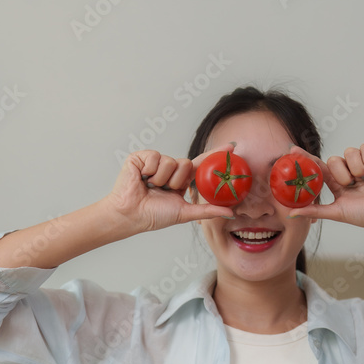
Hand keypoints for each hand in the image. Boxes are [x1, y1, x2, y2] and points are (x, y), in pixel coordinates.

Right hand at [103, 147, 234, 234]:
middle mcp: (170, 168)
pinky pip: (155, 157)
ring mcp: (156, 161)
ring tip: (151, 187)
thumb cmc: (153, 216)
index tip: (233, 147)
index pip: (202, 164)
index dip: (216, 155)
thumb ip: (207, 210)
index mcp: (181, 180)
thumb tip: (231, 212)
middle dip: (177, 181)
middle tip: (164, 191)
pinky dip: (149, 171)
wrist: (130, 215)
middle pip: (186, 163)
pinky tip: (142, 179)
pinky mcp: (141, 157)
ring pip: (171, 161)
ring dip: (162, 179)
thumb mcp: (185, 213)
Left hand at [290, 143, 363, 239]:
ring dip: (356, 168)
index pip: (318, 166)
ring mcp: (362, 163)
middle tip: (351, 185)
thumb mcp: (336, 212)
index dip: (306, 158)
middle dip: (341, 173)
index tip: (291, 150)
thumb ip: (314, 210)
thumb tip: (290, 214)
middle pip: (333, 159)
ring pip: (348, 152)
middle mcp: (348, 171)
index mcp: (337, 183)